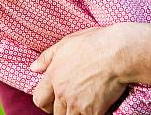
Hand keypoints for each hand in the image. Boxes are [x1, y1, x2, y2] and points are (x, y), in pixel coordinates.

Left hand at [30, 23, 150, 114]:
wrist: (117, 52)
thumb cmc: (94, 42)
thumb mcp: (66, 42)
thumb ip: (47, 57)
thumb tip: (34, 68)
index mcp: (53, 75)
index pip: (38, 98)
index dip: (44, 101)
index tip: (52, 99)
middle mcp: (62, 92)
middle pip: (54, 113)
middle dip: (60, 109)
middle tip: (71, 102)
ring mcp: (76, 104)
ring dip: (74, 113)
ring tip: (83, 104)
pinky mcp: (92, 112)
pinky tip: (96, 107)